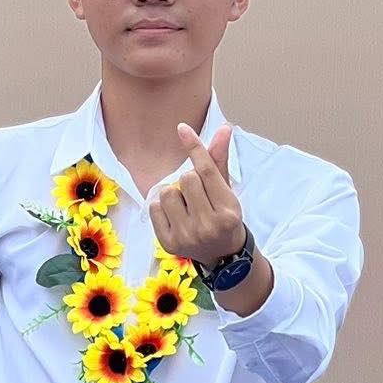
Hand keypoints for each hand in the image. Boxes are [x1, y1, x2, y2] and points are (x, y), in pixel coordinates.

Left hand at [149, 124, 242, 267]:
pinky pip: (154, 208)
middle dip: (190, 180)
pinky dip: (161, 207)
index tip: (182, 129)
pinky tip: (175, 216)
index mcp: (228, 210)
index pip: (207, 171)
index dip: (194, 147)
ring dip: (174, 193)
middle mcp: (208, 225)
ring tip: (186, 206)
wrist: (222, 255)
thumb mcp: (227, 190)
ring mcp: (187, 236)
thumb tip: (223, 127)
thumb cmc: (223, 216)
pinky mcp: (169, 243)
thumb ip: (220, 160)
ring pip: (167, 192)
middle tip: (198, 195)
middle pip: (186, 178)